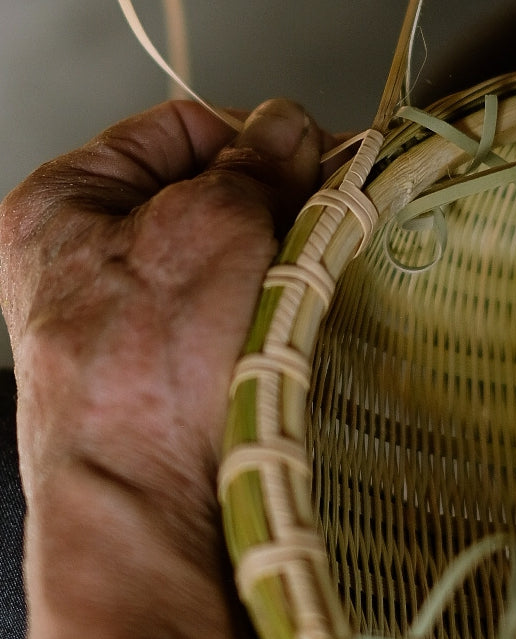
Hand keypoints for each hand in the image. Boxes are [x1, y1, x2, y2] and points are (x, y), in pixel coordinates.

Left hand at [0, 99, 333, 638]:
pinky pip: (231, 301)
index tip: (310, 155)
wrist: (151, 513)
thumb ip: (255, 160)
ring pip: (225, 248)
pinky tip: (303, 303)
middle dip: (271, 195)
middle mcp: (86, 256)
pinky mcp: (169, 362)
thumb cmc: (152, 369)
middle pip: (203, 190)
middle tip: (329, 207)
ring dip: (279, 247)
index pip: (176, 128)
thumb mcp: (214, 225)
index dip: (249, 134)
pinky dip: (272, 293)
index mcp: (64, 202)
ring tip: (320, 262)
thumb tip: (288, 125)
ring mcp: (127, 314)